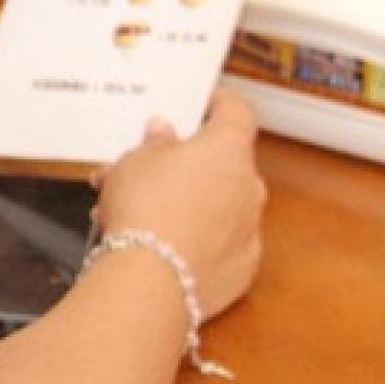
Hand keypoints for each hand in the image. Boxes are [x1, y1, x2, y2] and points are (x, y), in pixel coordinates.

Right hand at [92, 91, 266, 319]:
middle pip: (223, 163)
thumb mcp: (135, 161)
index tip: (201, 102)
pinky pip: (221, 242)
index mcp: (228, 150)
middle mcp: (249, 187)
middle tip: (147, 166)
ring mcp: (250, 230)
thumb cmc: (145, 210)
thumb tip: (163, 135)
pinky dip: (197, 238)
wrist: (150, 281)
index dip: (217, 103)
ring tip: (138, 210)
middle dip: (187, 162)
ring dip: (187, 201)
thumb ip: (155, 144)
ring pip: (219, 204)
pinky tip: (162, 243)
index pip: (236, 111)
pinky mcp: (242, 269)